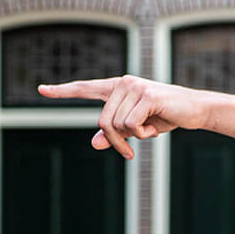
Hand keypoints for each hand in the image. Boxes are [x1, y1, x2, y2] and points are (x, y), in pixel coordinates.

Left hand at [36, 76, 209, 159]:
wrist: (194, 111)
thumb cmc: (164, 117)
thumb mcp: (137, 128)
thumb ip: (115, 133)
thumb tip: (95, 142)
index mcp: (117, 88)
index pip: (84, 88)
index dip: (62, 90)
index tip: (41, 89)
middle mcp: (123, 83)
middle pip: (103, 121)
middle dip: (116, 141)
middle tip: (130, 150)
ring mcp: (134, 86)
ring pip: (117, 125)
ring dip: (133, 137)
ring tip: (150, 129)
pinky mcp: (147, 95)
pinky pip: (132, 125)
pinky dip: (143, 134)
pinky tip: (156, 126)